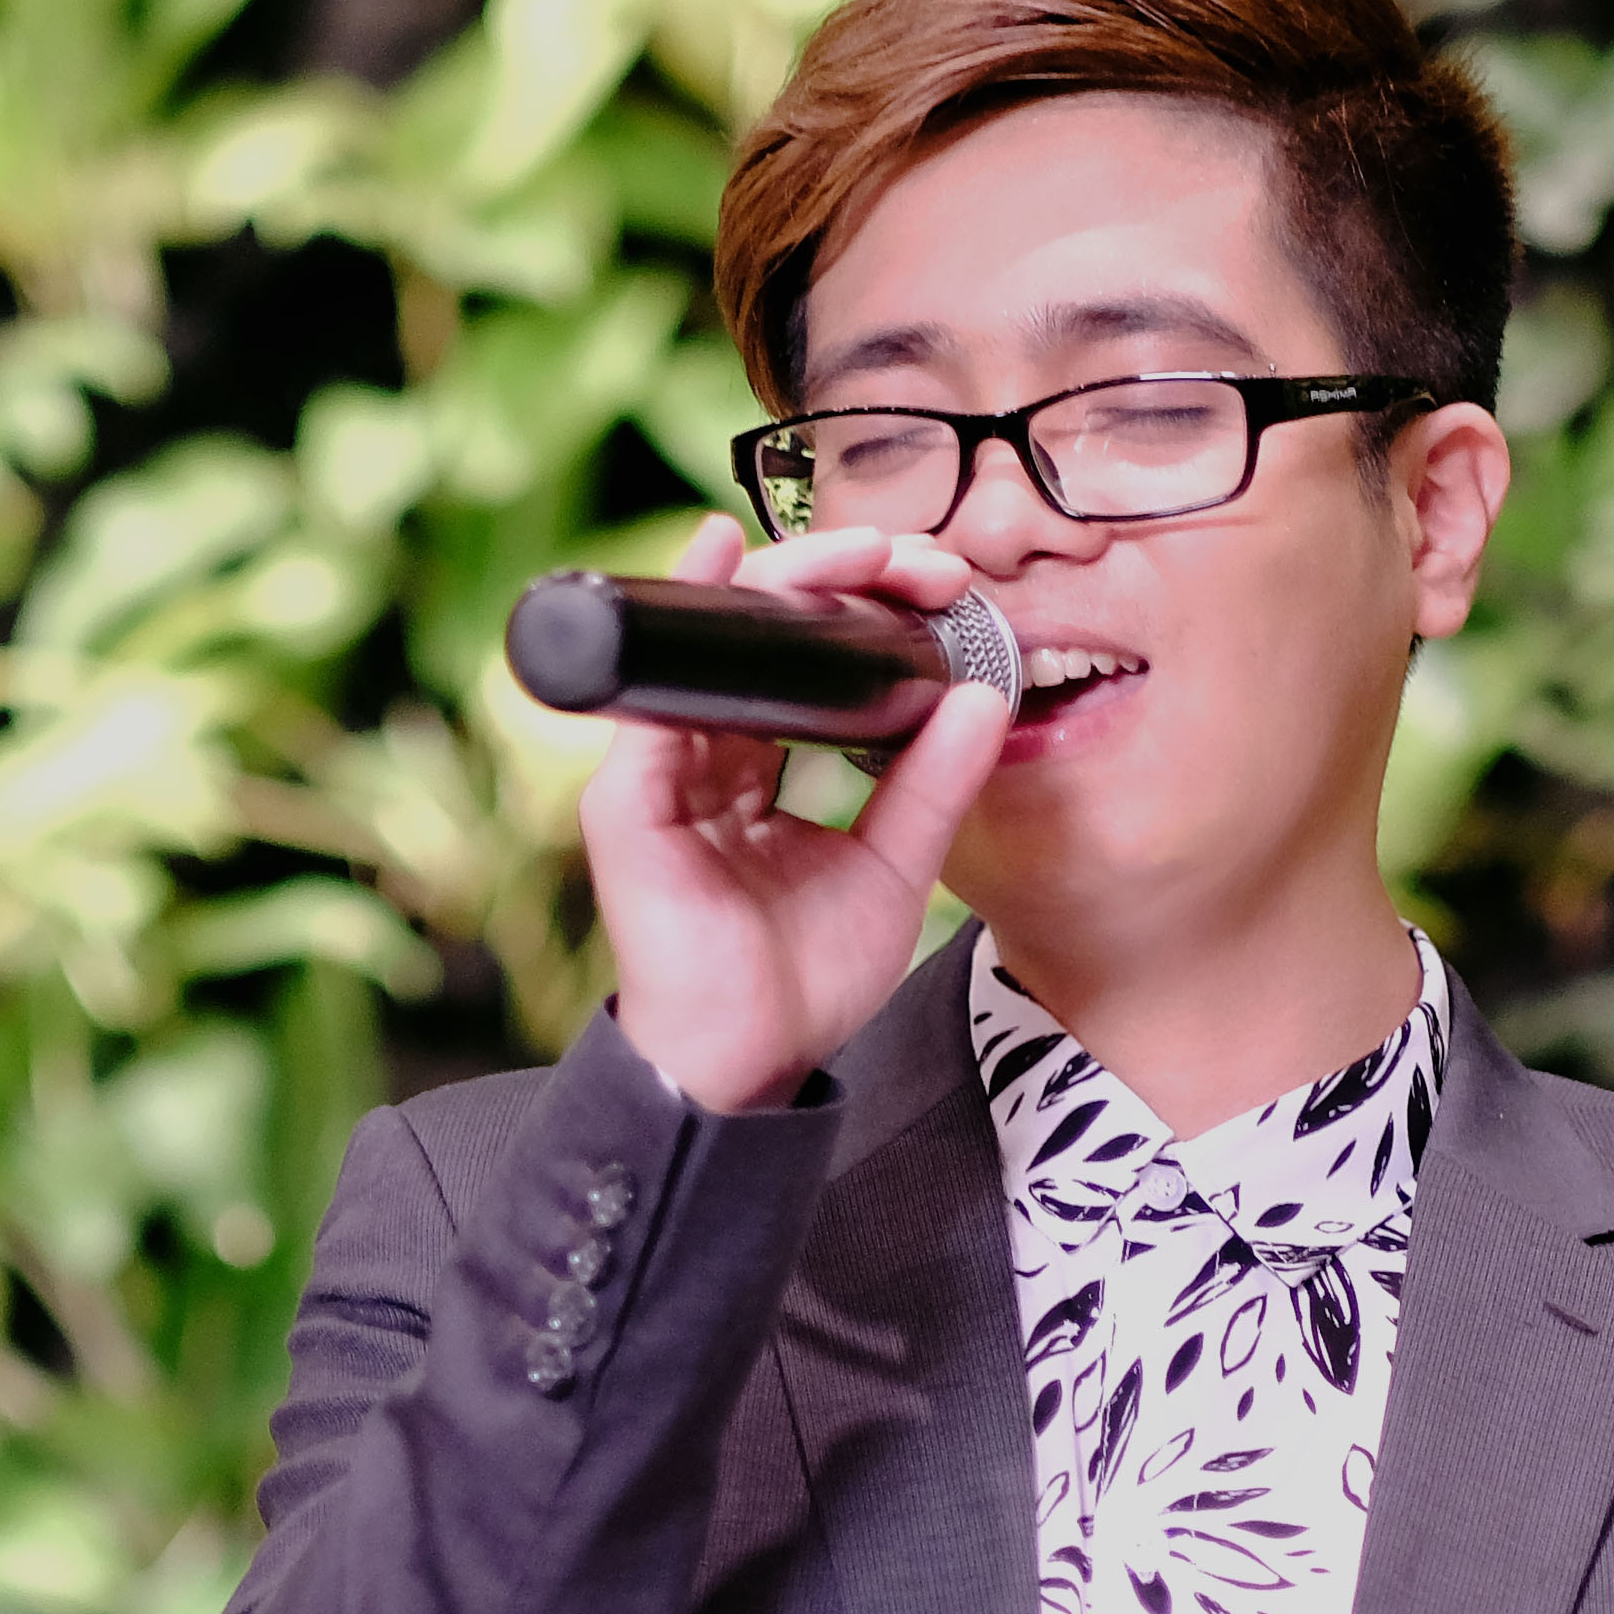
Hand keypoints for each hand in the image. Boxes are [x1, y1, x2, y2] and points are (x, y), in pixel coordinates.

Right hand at [578, 516, 1015, 1113]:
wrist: (748, 1063)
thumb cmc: (803, 982)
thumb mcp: (894, 869)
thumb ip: (932, 785)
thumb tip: (985, 693)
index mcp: (755, 774)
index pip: (803, 666)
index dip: (864, 616)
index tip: (939, 586)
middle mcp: (702, 761)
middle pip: (759, 639)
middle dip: (838, 579)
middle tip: (916, 557)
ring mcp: (659, 776)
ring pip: (713, 645)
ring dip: (784, 582)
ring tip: (861, 550)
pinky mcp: (628, 800)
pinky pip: (653, 693)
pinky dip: (687, 619)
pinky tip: (724, 562)